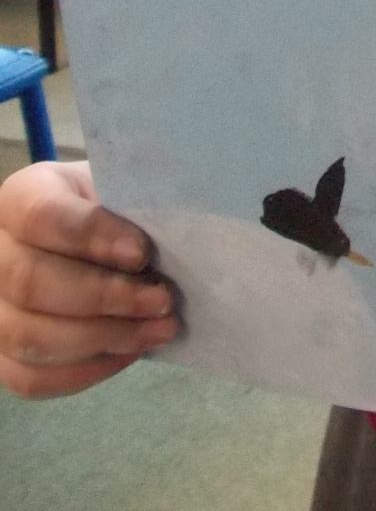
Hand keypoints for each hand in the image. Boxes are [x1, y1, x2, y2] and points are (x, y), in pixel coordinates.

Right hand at [0, 161, 178, 397]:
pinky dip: (87, 370)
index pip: (40, 215)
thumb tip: (167, 240)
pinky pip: (31, 378)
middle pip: (30, 282)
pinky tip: (131, 352)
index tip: (141, 254)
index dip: (90, 236)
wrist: (101, 242)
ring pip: (29, 336)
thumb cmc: (116, 209)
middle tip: (162, 300)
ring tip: (159, 329)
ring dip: (103, 338)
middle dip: (105, 296)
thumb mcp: (124, 189)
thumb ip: (135, 204)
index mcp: (20, 197)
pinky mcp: (3, 355)